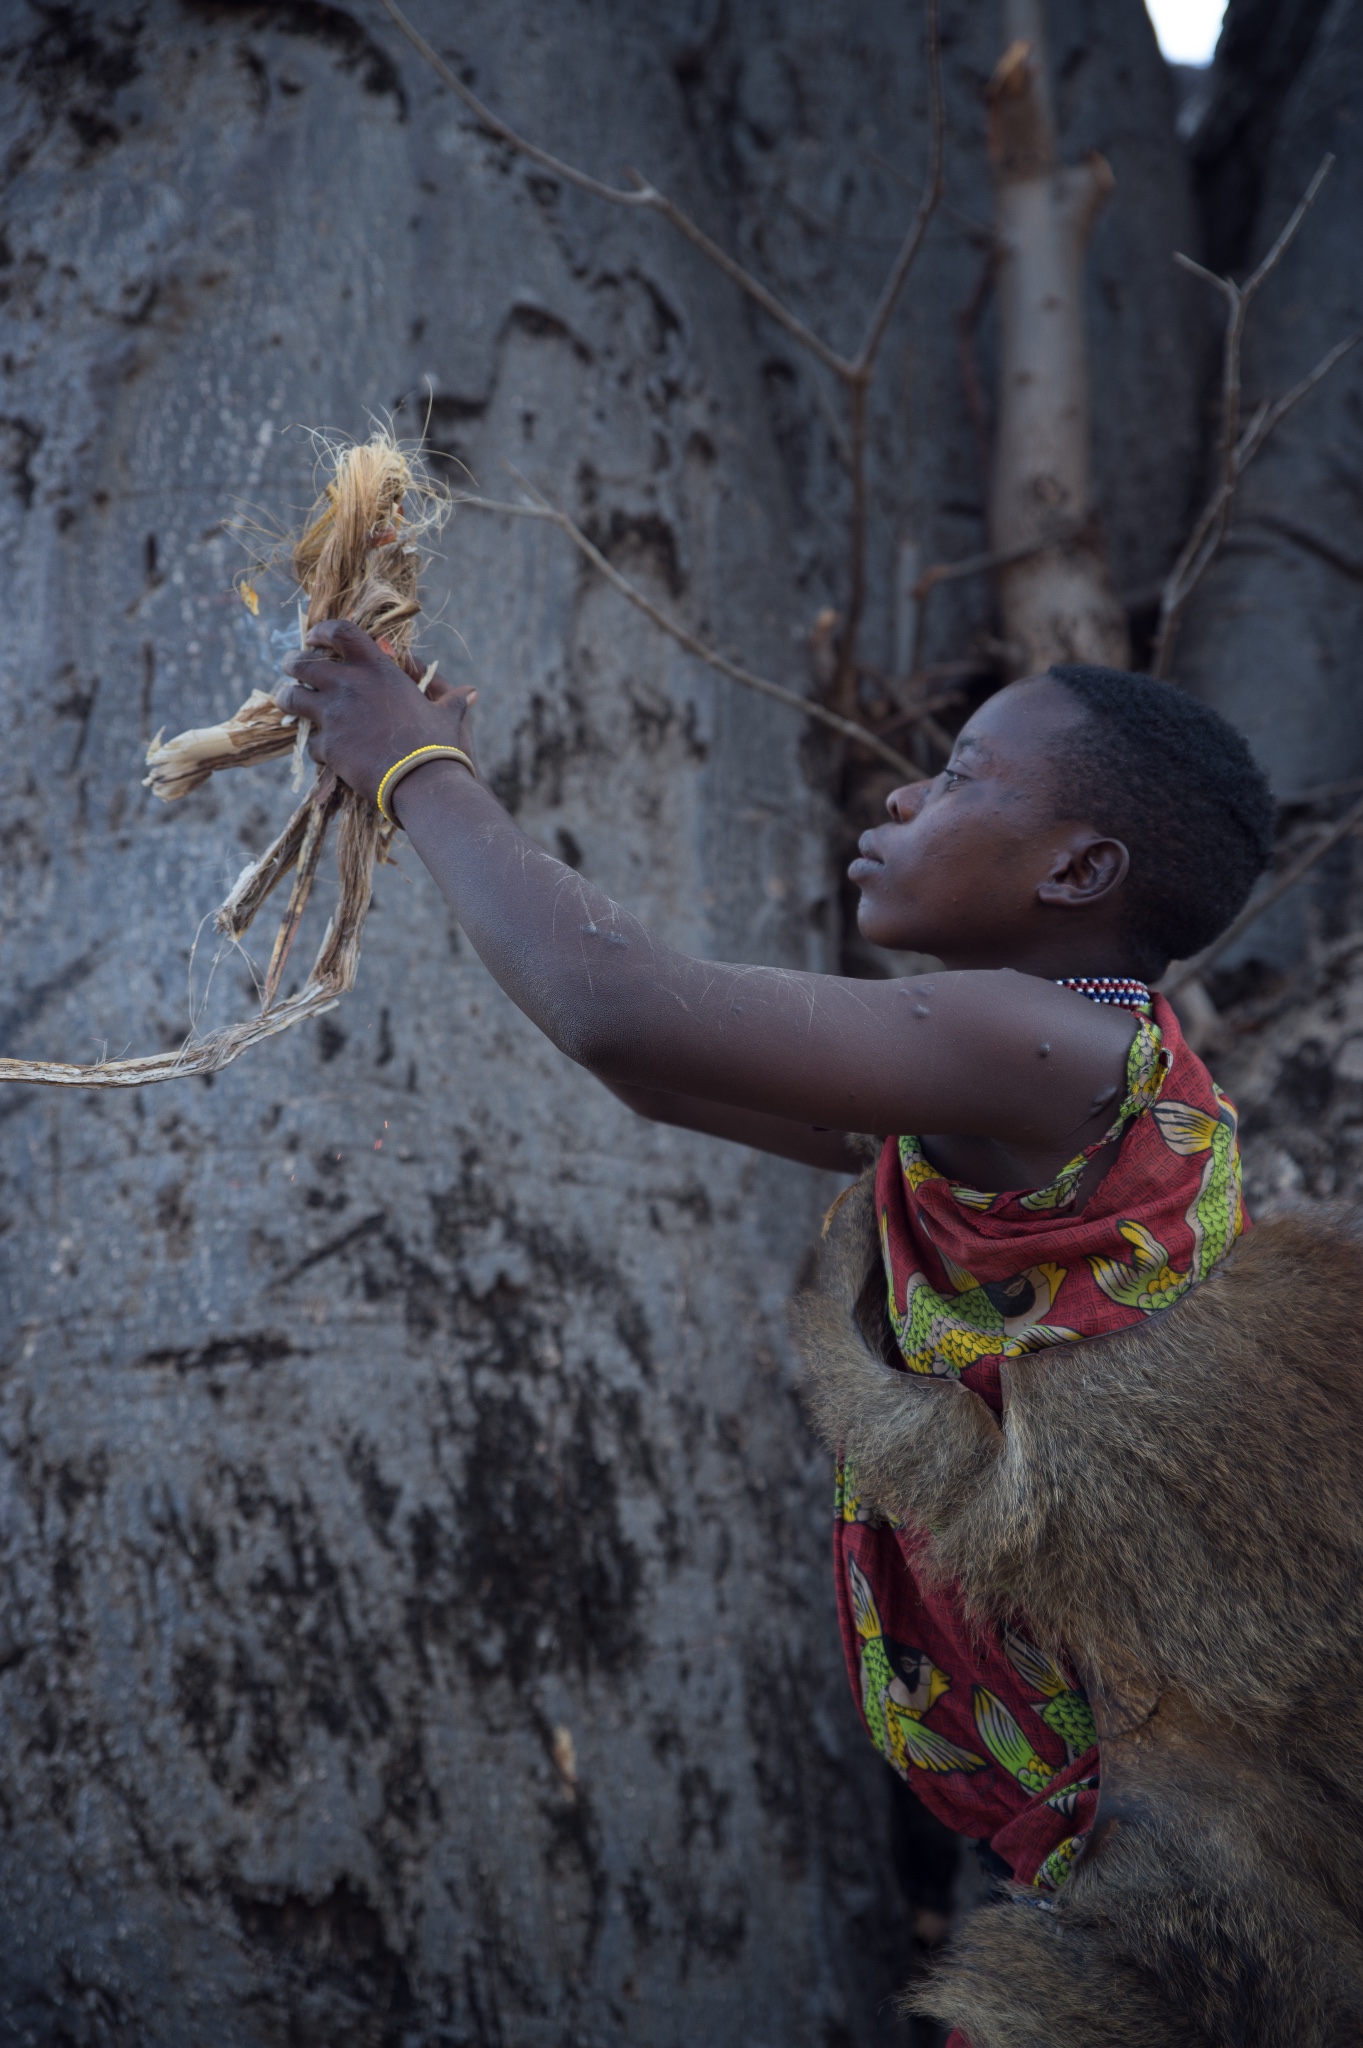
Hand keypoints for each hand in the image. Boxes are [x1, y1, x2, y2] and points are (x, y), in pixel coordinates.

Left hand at [275, 618, 476, 804]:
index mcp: (376, 669)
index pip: (341, 632)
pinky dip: (318, 747)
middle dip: (292, 663)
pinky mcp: (327, 745)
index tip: (314, 637)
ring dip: (287, 699)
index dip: (322, 631)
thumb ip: (452, 700)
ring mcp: (333, 715)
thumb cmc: (437, 743)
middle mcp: (349, 685)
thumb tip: (471, 693)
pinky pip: (311, 742)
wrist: (421, 780)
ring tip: (288, 701)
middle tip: (289, 666)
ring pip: (292, 698)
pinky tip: (327, 754)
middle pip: (304, 664)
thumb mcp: (447, 715)